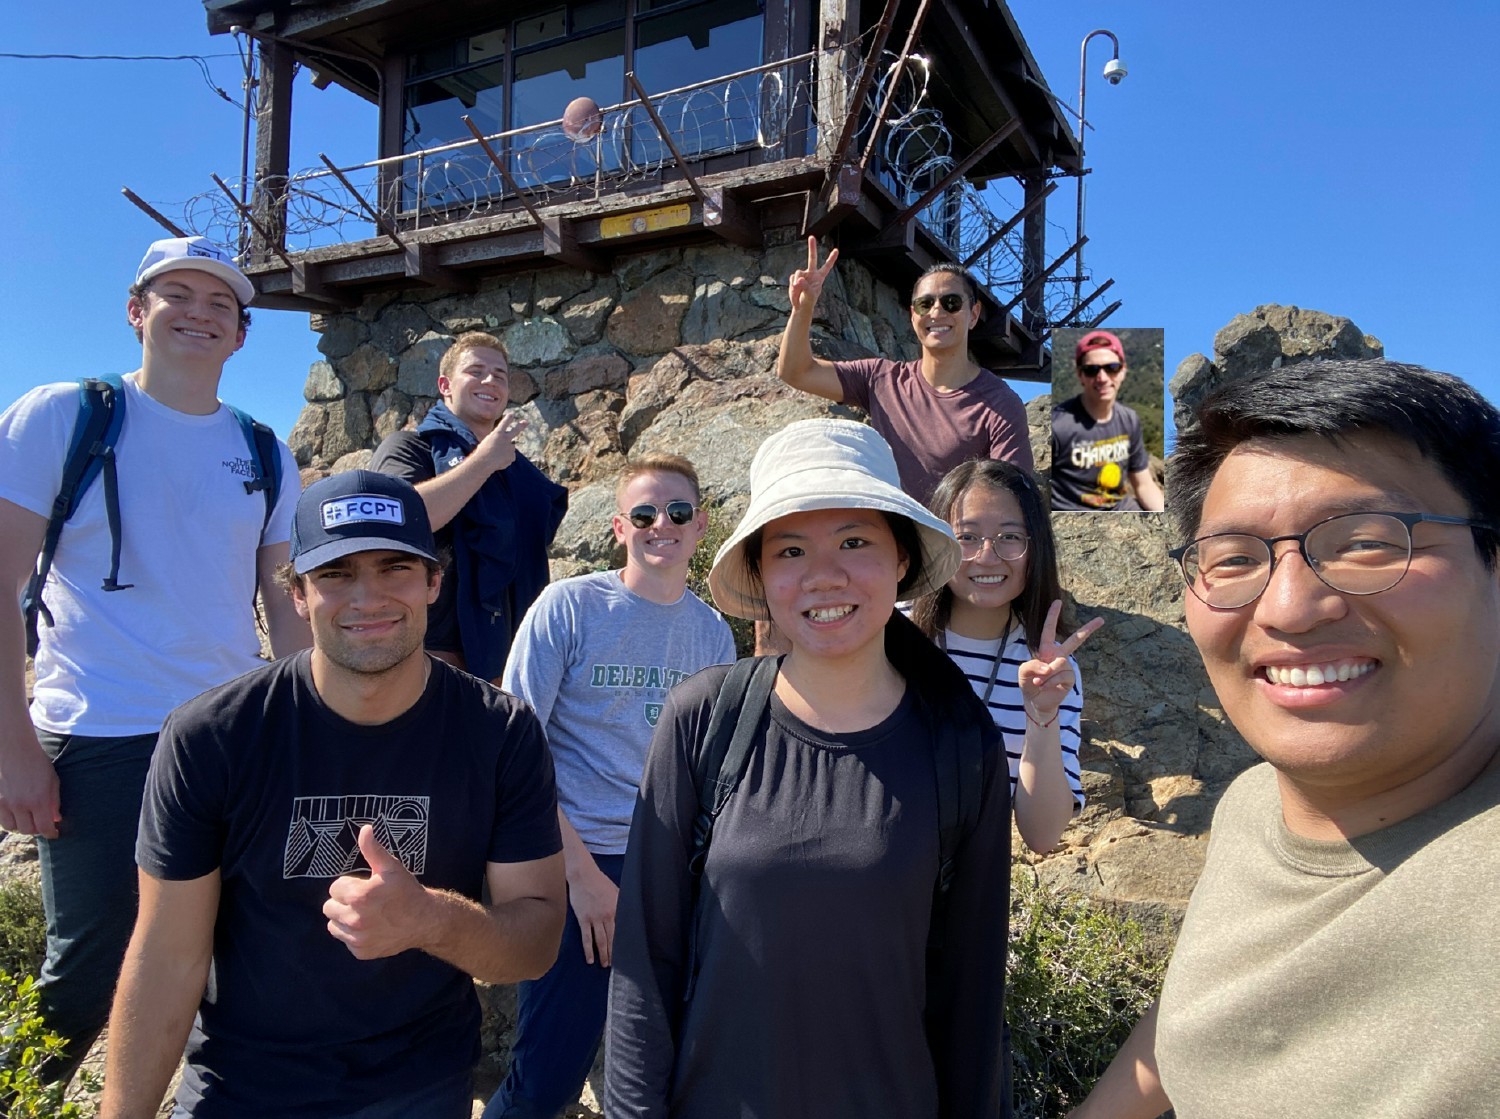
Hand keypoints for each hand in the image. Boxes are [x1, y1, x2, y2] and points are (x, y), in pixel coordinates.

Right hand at [0, 729, 60, 837]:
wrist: (14, 750)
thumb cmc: (37, 763)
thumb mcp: (53, 781)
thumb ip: (54, 802)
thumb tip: (56, 819)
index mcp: (38, 800)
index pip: (44, 827)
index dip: (50, 834)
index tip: (54, 834)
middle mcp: (20, 805)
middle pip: (27, 830)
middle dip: (37, 830)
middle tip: (42, 825)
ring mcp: (5, 803)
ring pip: (12, 827)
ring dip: (21, 826)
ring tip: (28, 820)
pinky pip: (1, 819)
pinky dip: (9, 820)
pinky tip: (16, 814)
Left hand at [323, 825, 432, 959]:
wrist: (425, 921)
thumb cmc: (407, 891)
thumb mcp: (391, 867)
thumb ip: (373, 849)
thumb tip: (365, 829)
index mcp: (358, 897)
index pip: (335, 888)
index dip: (350, 885)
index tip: (365, 887)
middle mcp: (355, 920)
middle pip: (329, 907)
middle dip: (343, 902)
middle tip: (364, 901)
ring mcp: (357, 939)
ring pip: (334, 926)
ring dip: (345, 919)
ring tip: (365, 914)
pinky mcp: (361, 952)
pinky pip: (346, 941)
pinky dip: (354, 936)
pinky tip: (371, 928)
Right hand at [474, 413, 527, 473]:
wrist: (483, 462)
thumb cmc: (482, 452)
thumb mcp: (487, 443)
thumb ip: (497, 442)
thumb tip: (506, 448)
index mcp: (497, 433)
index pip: (504, 423)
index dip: (508, 418)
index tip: (512, 415)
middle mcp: (506, 438)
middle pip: (515, 430)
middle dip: (521, 426)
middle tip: (526, 422)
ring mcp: (510, 447)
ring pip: (509, 448)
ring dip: (505, 452)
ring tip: (496, 456)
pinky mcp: (512, 456)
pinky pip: (509, 457)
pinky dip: (505, 460)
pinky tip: (498, 461)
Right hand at [567, 859, 618, 967]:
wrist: (583, 875)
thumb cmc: (599, 881)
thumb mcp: (616, 890)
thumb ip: (620, 903)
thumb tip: (627, 912)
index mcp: (616, 909)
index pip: (621, 930)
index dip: (623, 942)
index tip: (626, 952)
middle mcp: (607, 916)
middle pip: (612, 939)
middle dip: (614, 953)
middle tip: (615, 964)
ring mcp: (594, 918)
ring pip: (600, 940)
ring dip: (603, 954)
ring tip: (604, 964)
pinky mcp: (583, 919)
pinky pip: (586, 937)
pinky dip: (588, 949)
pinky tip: (590, 959)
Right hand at [788, 235, 838, 314]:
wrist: (800, 306)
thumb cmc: (809, 301)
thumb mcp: (810, 295)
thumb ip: (805, 286)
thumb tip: (799, 279)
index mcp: (819, 277)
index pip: (827, 266)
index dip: (831, 258)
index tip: (836, 250)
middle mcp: (811, 273)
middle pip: (812, 258)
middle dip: (812, 247)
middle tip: (812, 236)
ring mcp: (802, 275)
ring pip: (798, 273)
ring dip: (797, 284)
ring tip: (799, 293)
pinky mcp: (794, 278)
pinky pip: (792, 279)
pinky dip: (792, 287)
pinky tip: (795, 293)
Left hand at [1019, 601, 1103, 723]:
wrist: (1035, 702)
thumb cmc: (1029, 684)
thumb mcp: (1023, 672)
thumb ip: (1032, 665)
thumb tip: (1049, 666)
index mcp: (1046, 650)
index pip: (1049, 630)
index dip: (1052, 615)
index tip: (1058, 602)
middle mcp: (1059, 656)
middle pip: (1075, 640)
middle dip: (1088, 629)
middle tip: (1102, 618)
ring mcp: (1066, 666)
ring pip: (1059, 663)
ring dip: (1045, 675)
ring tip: (1039, 683)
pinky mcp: (1070, 678)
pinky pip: (1061, 675)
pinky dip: (1050, 682)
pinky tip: (1046, 687)